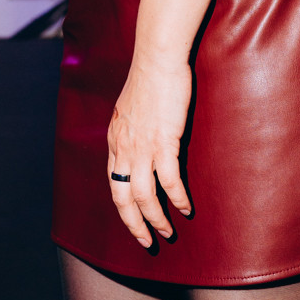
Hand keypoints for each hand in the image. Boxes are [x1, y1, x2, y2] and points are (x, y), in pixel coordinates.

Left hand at [107, 55, 192, 246]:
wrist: (157, 58)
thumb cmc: (149, 77)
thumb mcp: (129, 107)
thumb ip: (130, 128)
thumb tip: (138, 142)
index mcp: (115, 140)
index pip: (114, 183)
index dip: (124, 207)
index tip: (134, 221)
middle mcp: (124, 147)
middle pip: (123, 198)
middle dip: (134, 225)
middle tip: (147, 242)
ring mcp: (143, 146)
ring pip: (145, 195)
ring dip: (156, 218)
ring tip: (167, 232)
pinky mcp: (164, 140)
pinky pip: (169, 179)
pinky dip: (177, 198)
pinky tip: (186, 208)